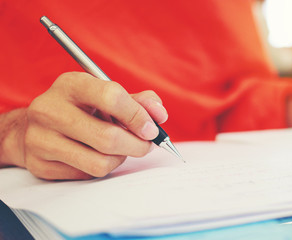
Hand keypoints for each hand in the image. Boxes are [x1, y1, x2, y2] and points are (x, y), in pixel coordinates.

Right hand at [0, 72, 167, 179]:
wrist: (35, 125)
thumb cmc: (80, 108)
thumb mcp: (106, 95)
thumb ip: (137, 101)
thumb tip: (159, 114)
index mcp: (71, 84)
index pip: (111, 97)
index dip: (138, 116)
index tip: (152, 128)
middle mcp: (50, 109)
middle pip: (108, 137)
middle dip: (137, 145)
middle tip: (146, 145)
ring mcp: (41, 139)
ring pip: (100, 162)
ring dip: (121, 158)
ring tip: (120, 149)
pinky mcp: (40, 164)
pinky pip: (87, 175)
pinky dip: (102, 167)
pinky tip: (98, 155)